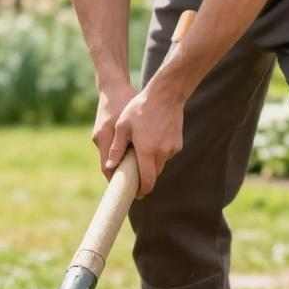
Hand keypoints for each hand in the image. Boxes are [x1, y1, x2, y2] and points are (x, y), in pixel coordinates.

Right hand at [92, 81, 136, 177]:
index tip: (127, 190)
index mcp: (104, 136)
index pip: (107, 167)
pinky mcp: (103, 131)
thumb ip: (126, 143)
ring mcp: (99, 135)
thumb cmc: (123, 100)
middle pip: (109, 165)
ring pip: (112, 157)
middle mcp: (99, 139)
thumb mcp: (127, 121)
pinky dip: (122, 153)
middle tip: (136, 185)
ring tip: (138, 173)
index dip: (116, 181)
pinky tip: (134, 154)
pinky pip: (113, 147)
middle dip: (121, 176)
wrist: (113, 85)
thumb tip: (131, 163)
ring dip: (122, 165)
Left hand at [105, 83, 184, 197]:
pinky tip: (151, 141)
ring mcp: (172, 149)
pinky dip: (158, 153)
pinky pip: (166, 155)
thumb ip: (116, 148)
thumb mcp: (123, 127)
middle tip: (133, 174)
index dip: (142, 191)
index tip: (136, 194)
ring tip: (140, 153)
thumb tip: (110, 166)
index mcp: (147, 151)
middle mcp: (162, 153)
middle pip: (153, 175)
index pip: (147, 181)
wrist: (166, 94)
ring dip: (151, 164)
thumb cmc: (140, 108)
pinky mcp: (178, 143)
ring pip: (160, 165)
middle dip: (144, 177)